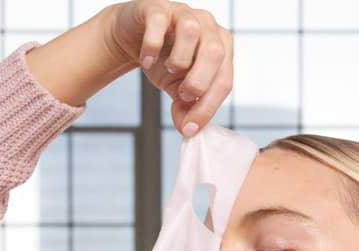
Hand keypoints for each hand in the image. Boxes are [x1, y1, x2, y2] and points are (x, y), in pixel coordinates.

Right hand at [104, 0, 232, 135]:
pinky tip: (146, 61)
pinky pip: (159, 22)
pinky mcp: (158, 7)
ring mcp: (184, 13)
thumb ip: (186, 107)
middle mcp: (208, 27)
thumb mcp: (177, 88)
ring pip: (192, 32)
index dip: (208, 106)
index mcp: (222, 49)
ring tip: (168, 71)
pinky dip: (152, 45)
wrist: (134, 38)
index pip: (224, 79)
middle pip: (215, 53)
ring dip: (180, 59)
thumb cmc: (164, 61)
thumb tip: (186, 129)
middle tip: (182, 96)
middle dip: (199, 82)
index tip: (190, 128)